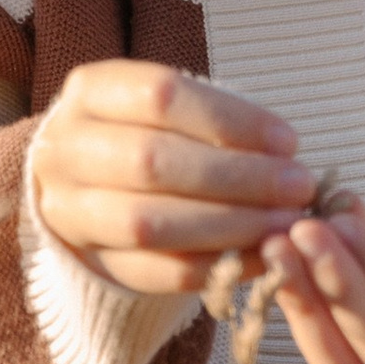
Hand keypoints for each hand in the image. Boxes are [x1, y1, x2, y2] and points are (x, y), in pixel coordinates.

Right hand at [32, 62, 318, 298]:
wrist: (79, 181)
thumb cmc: (144, 132)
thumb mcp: (167, 107)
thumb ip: (215, 121)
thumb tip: (284, 152)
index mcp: (90, 91)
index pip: (161, 96)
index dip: (230, 119)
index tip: (289, 142)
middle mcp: (66, 149)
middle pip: (153, 162)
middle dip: (238, 178)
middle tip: (298, 188)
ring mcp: (68, 210)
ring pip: (149, 224)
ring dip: (230, 227)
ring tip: (285, 226)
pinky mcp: (89, 261)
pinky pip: (154, 272)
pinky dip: (214, 266)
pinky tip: (261, 258)